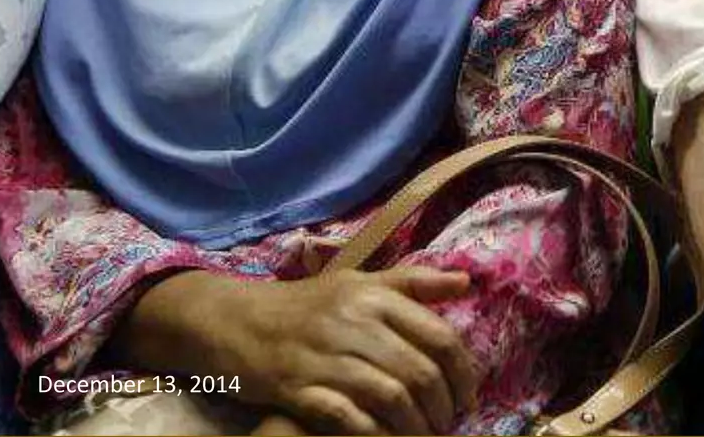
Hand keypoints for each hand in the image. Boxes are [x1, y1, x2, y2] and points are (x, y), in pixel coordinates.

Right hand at [202, 267, 480, 434]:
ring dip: (415, 425)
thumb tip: (467, 283)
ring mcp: (324, 357)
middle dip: (443, 406)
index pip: (439, 336)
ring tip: (424, 436)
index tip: (469, 396)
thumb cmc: (307, 304)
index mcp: (374, 296)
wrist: (234, 319)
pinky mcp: (296, 388)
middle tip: (449, 423)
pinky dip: (375, 434)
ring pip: (390, 397)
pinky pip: (348, 418)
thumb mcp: (359, 282)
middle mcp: (353, 323)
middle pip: (419, 372)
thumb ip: (414, 283)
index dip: (463, 372)